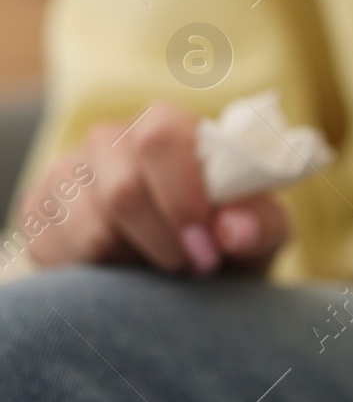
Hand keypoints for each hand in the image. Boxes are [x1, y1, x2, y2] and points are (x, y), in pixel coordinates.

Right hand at [21, 102, 289, 274]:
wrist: (188, 267)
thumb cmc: (230, 238)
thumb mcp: (264, 231)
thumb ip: (261, 224)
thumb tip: (231, 230)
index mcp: (167, 127)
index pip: (159, 137)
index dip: (182, 197)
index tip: (208, 244)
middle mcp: (111, 140)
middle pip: (122, 190)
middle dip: (164, 241)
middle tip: (192, 267)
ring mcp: (68, 174)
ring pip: (90, 228)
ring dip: (136, 262)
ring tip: (163, 266)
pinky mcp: (39, 211)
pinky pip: (58, 250)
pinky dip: (101, 273)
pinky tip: (126, 267)